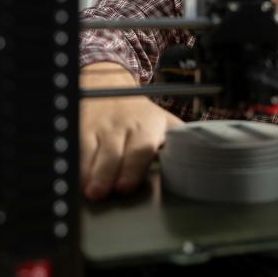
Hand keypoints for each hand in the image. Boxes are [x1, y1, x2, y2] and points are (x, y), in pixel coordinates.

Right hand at [80, 62, 180, 199]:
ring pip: (88, 150)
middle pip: (112, 153)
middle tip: (100, 193)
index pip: (140, 149)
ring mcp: (97, 126)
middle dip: (105, 175)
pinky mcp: (78, 126)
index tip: (124, 187)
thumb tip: (206, 160)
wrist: (109, 84)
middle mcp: (121, 126)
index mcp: (147, 127)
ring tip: (85, 190)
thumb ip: (181, 142)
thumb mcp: (163, 123)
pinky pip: (72, 145)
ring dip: (85, 172)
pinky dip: (71, 162)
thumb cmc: (141, 115)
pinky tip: (73, 177)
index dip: (132, 169)